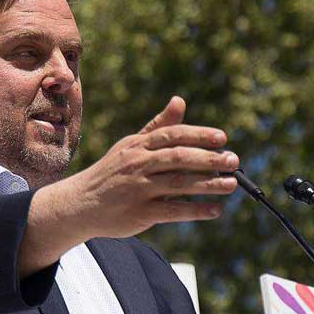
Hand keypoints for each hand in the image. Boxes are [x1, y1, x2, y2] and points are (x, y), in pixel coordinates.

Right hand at [62, 96, 237, 238]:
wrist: (80, 204)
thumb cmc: (112, 172)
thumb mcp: (131, 146)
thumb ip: (158, 126)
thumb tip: (180, 100)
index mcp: (138, 145)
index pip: (172, 135)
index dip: (199, 135)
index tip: (222, 139)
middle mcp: (138, 164)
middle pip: (178, 158)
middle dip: (209, 159)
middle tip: (234, 161)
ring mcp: (138, 189)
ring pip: (178, 183)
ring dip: (208, 184)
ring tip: (231, 184)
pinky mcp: (139, 213)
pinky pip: (172, 211)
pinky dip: (195, 210)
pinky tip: (215, 209)